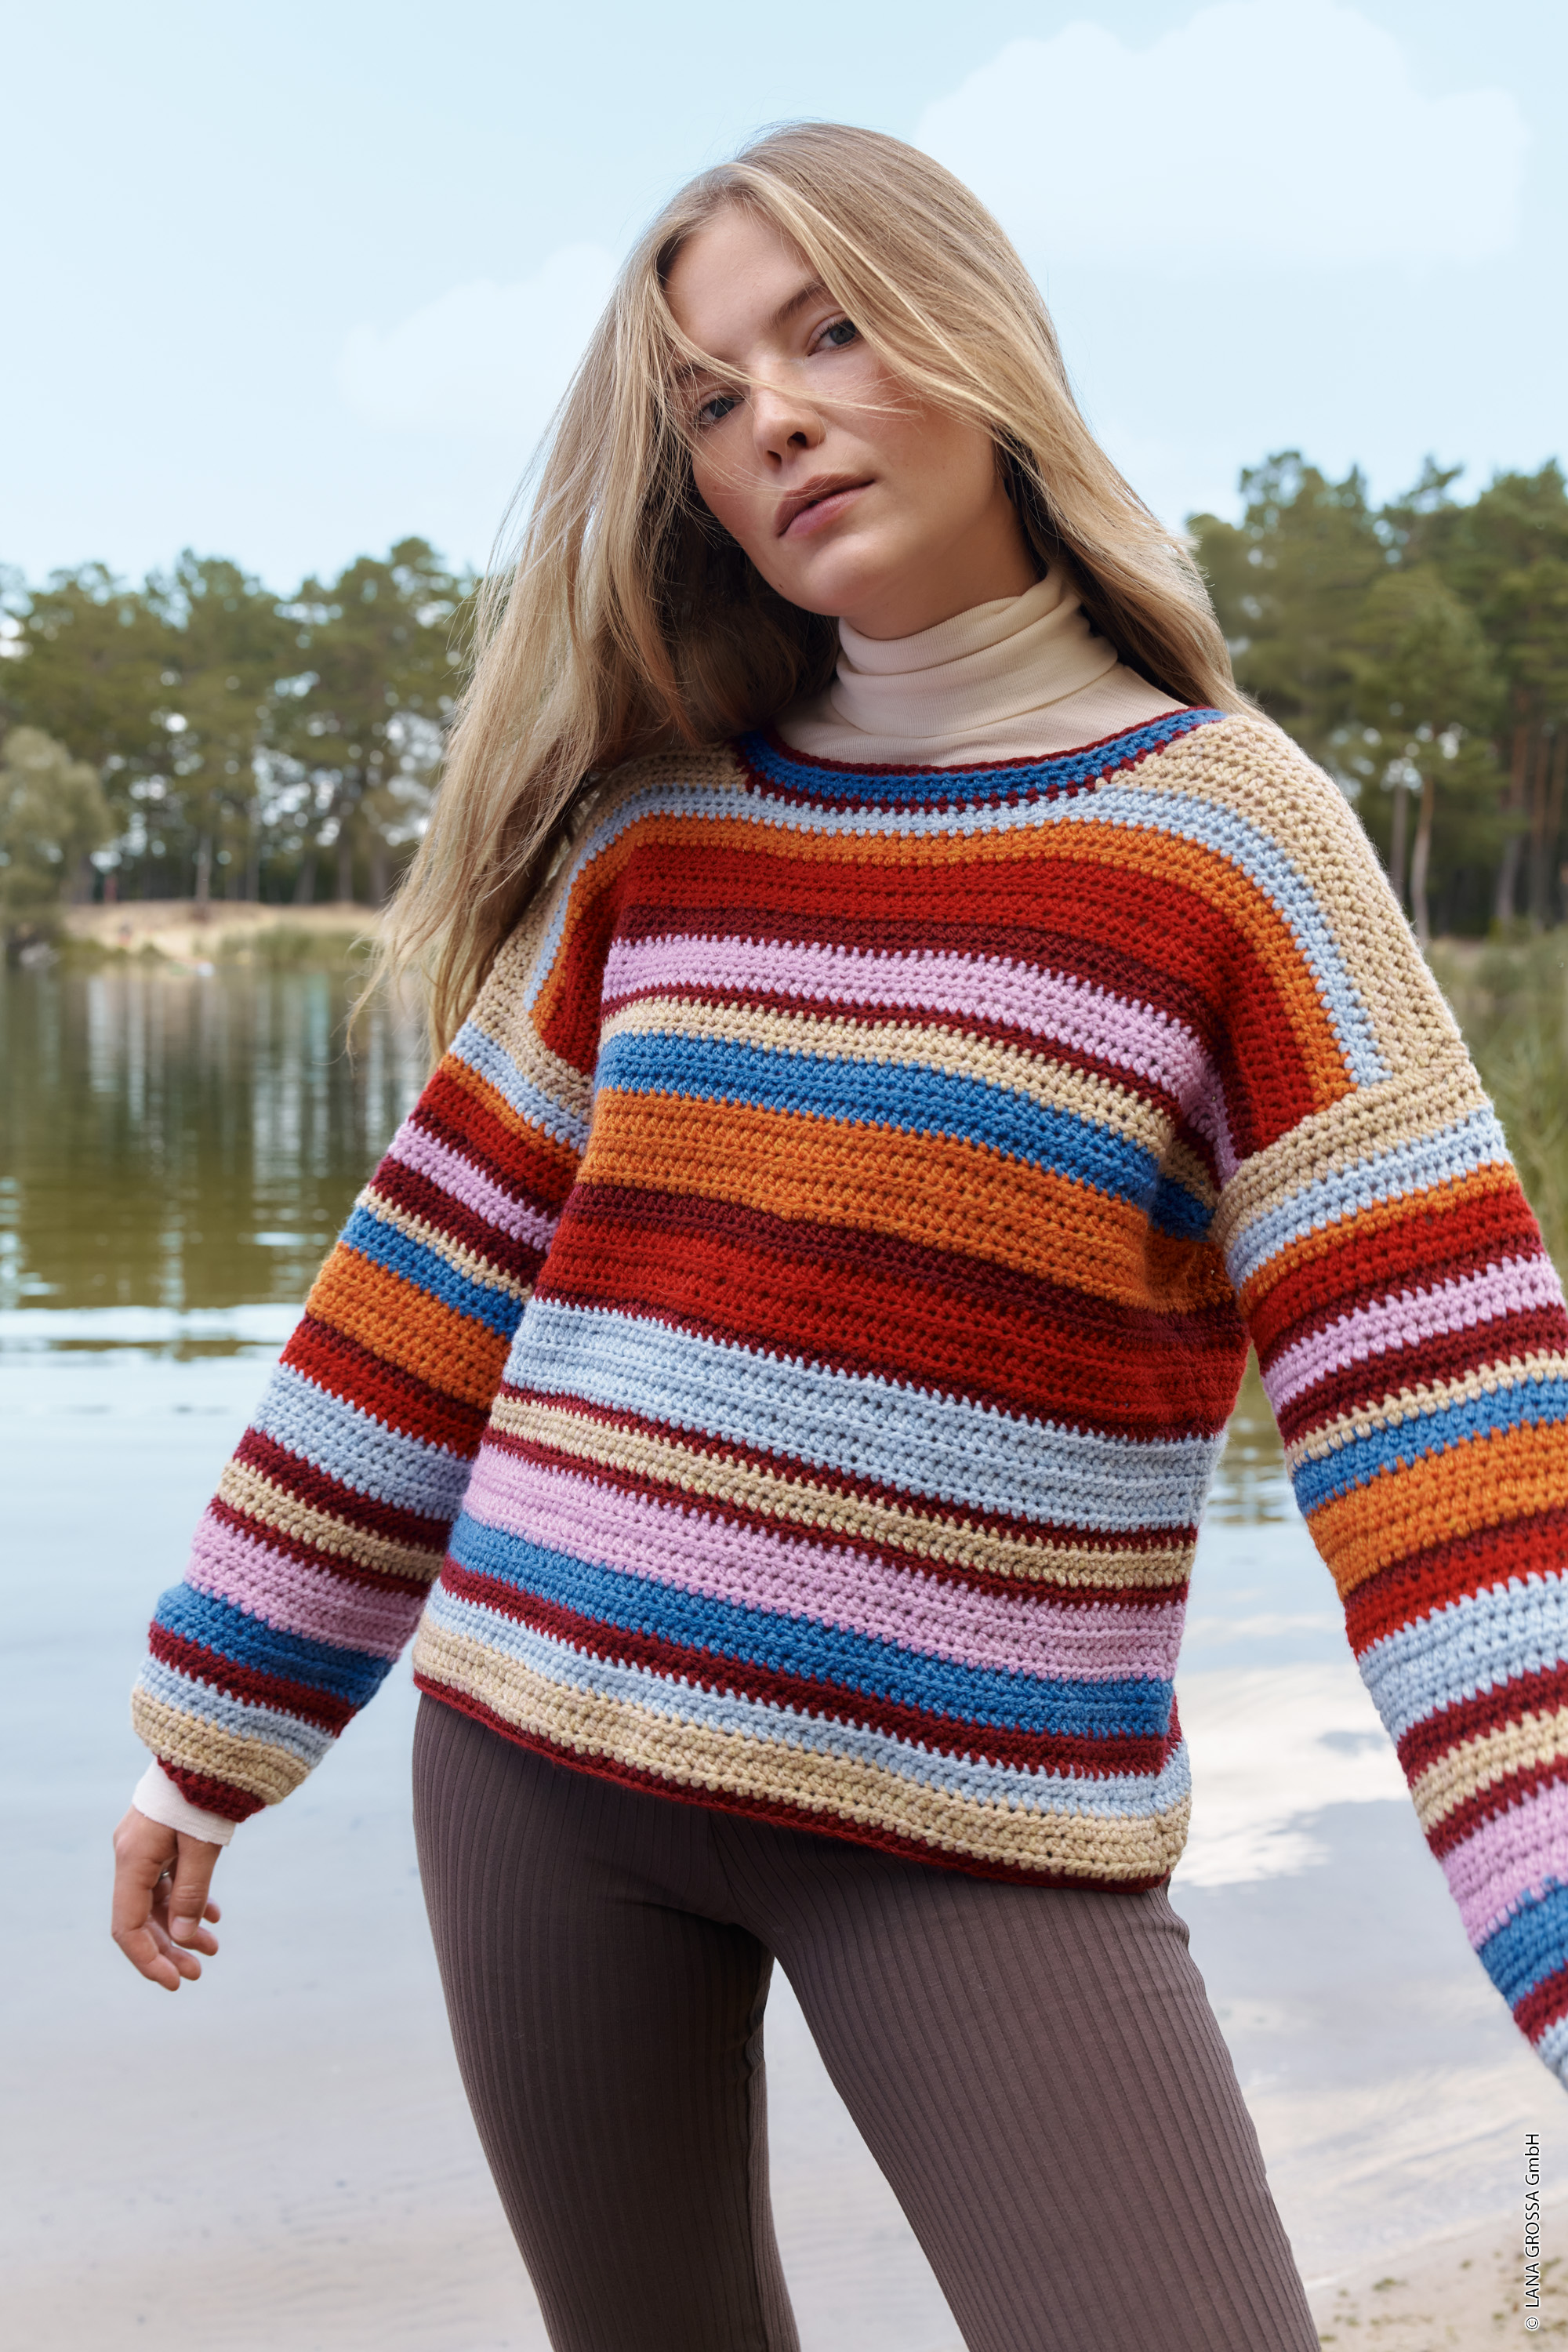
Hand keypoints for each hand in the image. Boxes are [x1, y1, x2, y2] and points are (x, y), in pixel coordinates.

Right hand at [111, 1806, 222, 1989]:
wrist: (210, 1747)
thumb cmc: (204, 1793)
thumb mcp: (202, 1845)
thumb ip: (191, 1892)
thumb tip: (183, 1937)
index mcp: (133, 1859)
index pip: (127, 1926)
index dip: (147, 1959)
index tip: (173, 1982)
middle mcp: (132, 1856)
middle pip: (141, 1919)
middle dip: (168, 1950)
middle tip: (197, 1974)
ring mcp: (146, 1848)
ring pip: (158, 1902)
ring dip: (182, 1928)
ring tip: (211, 1950)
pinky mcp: (163, 1840)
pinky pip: (170, 1881)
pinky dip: (189, 1900)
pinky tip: (213, 1917)